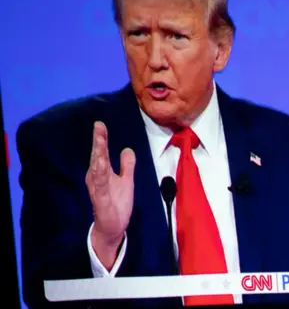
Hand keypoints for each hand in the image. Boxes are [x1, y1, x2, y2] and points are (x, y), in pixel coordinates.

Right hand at [86, 121, 135, 268]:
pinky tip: (101, 167)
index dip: (101, 138)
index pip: (102, 153)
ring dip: (98, 156)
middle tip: (98, 127)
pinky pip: (101, 188)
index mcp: (102, 173)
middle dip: (98, 142)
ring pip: (97, 170)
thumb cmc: (117, 203)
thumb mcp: (127, 181)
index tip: (100, 124)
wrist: (113, 227)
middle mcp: (97, 179)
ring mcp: (98, 190)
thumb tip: (127, 148)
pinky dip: (100, 177)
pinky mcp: (102, 201)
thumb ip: (127, 165)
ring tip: (99, 142)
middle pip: (97, 157)